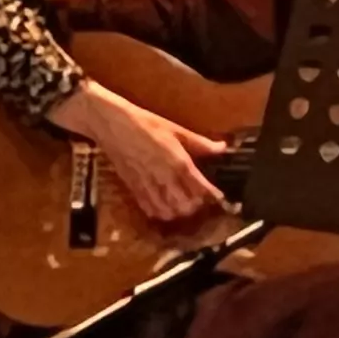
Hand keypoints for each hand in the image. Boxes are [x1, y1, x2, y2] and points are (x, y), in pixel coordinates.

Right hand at [58, 85, 230, 230]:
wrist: (115, 126)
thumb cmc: (148, 125)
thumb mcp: (178, 130)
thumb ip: (201, 143)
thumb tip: (223, 148)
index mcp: (179, 163)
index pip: (200, 188)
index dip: (212, 196)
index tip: (220, 198)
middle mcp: (164, 179)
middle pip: (185, 206)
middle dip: (196, 207)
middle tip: (202, 201)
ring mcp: (147, 186)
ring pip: (167, 212)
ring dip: (178, 212)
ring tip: (185, 206)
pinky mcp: (133, 189)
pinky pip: (148, 208)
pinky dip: (159, 212)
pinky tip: (165, 208)